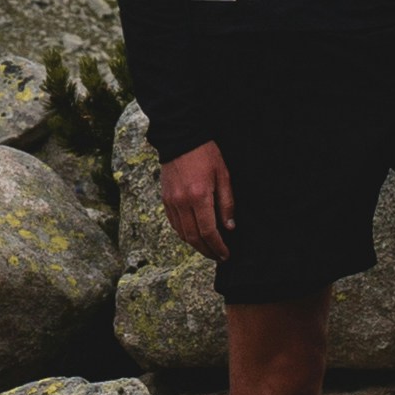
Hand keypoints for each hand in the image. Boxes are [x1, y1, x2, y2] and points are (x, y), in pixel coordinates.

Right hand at [163, 140, 235, 258]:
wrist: (181, 138)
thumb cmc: (206, 154)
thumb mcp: (223, 175)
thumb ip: (227, 203)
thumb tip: (229, 227)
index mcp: (199, 196)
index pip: (208, 231)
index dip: (217, 246)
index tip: (225, 254)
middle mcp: (182, 202)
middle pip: (193, 237)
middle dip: (207, 251)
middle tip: (218, 256)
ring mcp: (171, 201)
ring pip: (182, 233)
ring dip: (195, 245)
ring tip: (208, 248)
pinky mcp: (165, 199)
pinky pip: (174, 224)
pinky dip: (184, 234)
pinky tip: (194, 235)